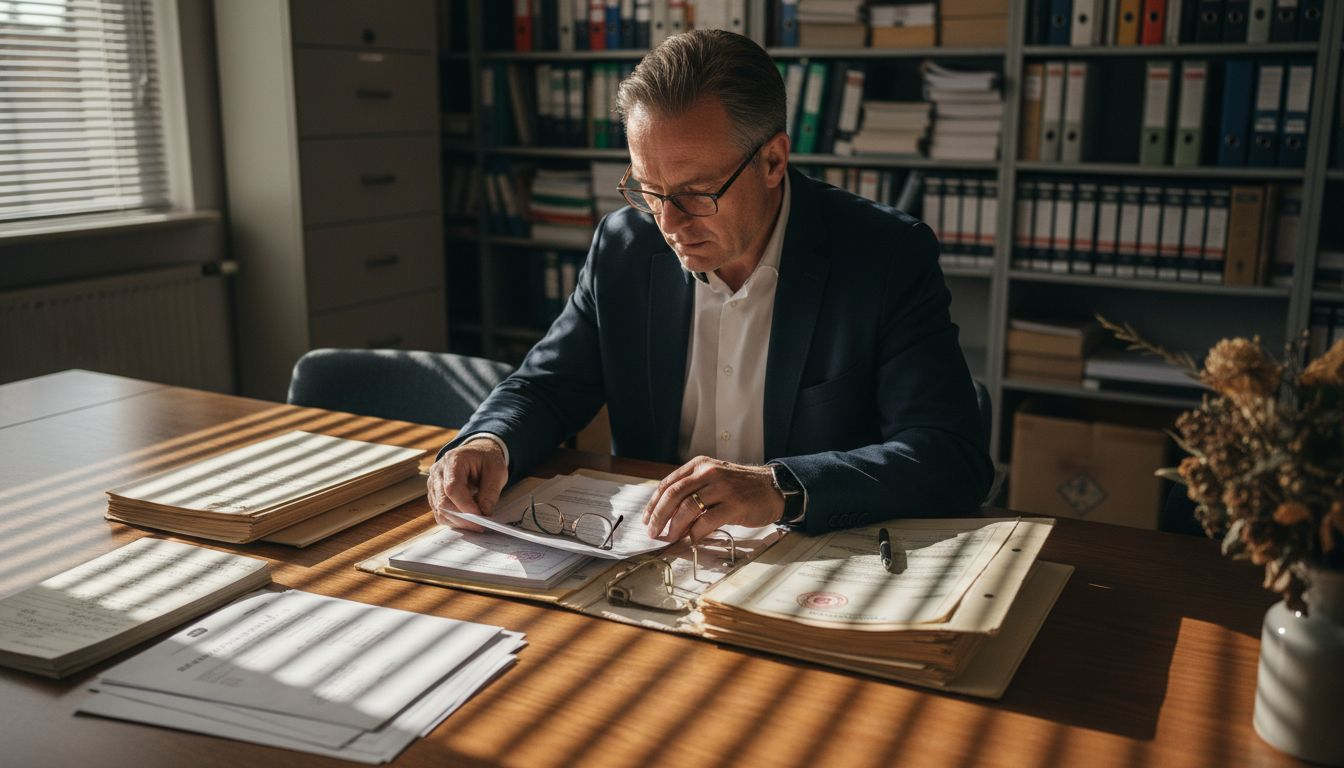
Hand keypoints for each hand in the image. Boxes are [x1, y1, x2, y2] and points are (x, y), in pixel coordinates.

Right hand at [426, 437, 507, 531]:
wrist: (477, 454)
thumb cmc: (486, 460)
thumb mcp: (497, 471)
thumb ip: (491, 491)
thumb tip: (484, 512)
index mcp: (453, 460)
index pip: (452, 487)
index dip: (465, 505)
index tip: (480, 516)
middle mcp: (438, 472)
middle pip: (443, 501)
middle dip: (462, 518)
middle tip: (480, 526)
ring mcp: (433, 484)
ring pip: (440, 510)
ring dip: (458, 521)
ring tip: (476, 525)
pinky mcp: (434, 495)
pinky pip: (440, 513)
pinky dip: (454, 521)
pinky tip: (467, 521)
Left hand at [641, 456, 784, 541]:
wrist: (773, 488)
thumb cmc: (741, 487)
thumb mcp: (714, 479)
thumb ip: (692, 491)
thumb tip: (668, 515)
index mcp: (700, 466)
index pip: (668, 484)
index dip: (653, 504)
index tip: (647, 520)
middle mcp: (708, 473)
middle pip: (673, 494)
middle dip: (658, 516)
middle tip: (653, 532)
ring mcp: (722, 488)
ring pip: (687, 508)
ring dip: (675, 527)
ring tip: (671, 538)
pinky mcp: (734, 505)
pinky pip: (707, 521)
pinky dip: (695, 533)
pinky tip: (692, 540)